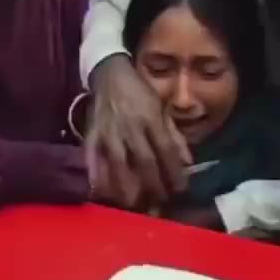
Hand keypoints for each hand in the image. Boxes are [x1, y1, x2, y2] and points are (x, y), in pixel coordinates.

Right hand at [86, 55, 191, 208]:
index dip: (174, 173)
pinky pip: (92, 158)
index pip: (166, 150)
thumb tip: (188, 162)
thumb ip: (174, 135)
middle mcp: (131, 126)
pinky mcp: (91, 134)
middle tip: (159, 204)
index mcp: (151, 118)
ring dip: (126, 187)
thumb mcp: (162, 108)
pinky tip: (99, 192)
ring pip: (118, 164)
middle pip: (144, 161)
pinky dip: (95, 176)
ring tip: (132, 205)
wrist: (110, 74)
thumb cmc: (140, 92)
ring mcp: (109, 131)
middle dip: (153, 185)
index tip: (180, 190)